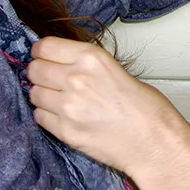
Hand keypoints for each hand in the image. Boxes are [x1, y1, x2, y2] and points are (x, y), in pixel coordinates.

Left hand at [28, 37, 189, 176]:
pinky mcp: (66, 131)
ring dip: (42, 94)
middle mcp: (76, 79)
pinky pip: (39, 116)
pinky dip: (46, 115)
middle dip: (39, 72)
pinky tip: (62, 115)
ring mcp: (68, 107)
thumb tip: (61, 64)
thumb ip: (85, 65)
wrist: (155, 142)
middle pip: (35, 69)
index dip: (41, 51)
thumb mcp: (116, 69)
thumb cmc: (146, 108)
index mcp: (91, 58)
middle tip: (49, 79)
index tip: (42, 55)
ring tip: (58, 99)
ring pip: (34, 93)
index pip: (45, 46)